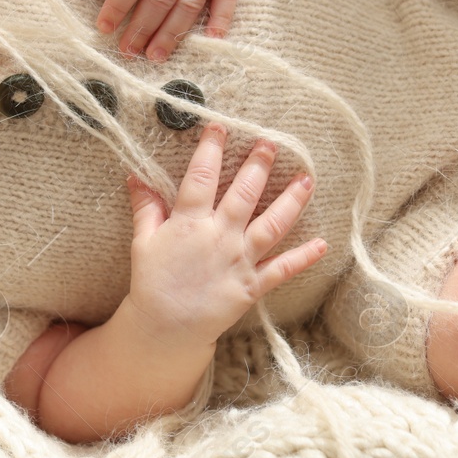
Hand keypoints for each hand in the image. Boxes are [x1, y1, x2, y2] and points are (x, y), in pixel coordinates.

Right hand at [122, 123, 326, 349]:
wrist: (165, 329)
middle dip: (259, 165)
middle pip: (244, 193)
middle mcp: (219, 237)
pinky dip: (303, 257)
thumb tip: (136, 177)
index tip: (220, 128)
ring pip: (271, 225)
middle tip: (272, 143)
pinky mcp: (252, 285)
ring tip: (307, 179)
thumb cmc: (152, 283)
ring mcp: (239, 260)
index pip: (201, 177)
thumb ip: (146, 208)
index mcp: (190, 223)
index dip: (211, 149)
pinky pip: (282, 269)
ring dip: (291, 201)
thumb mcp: (143, 242)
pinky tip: (322, 243)